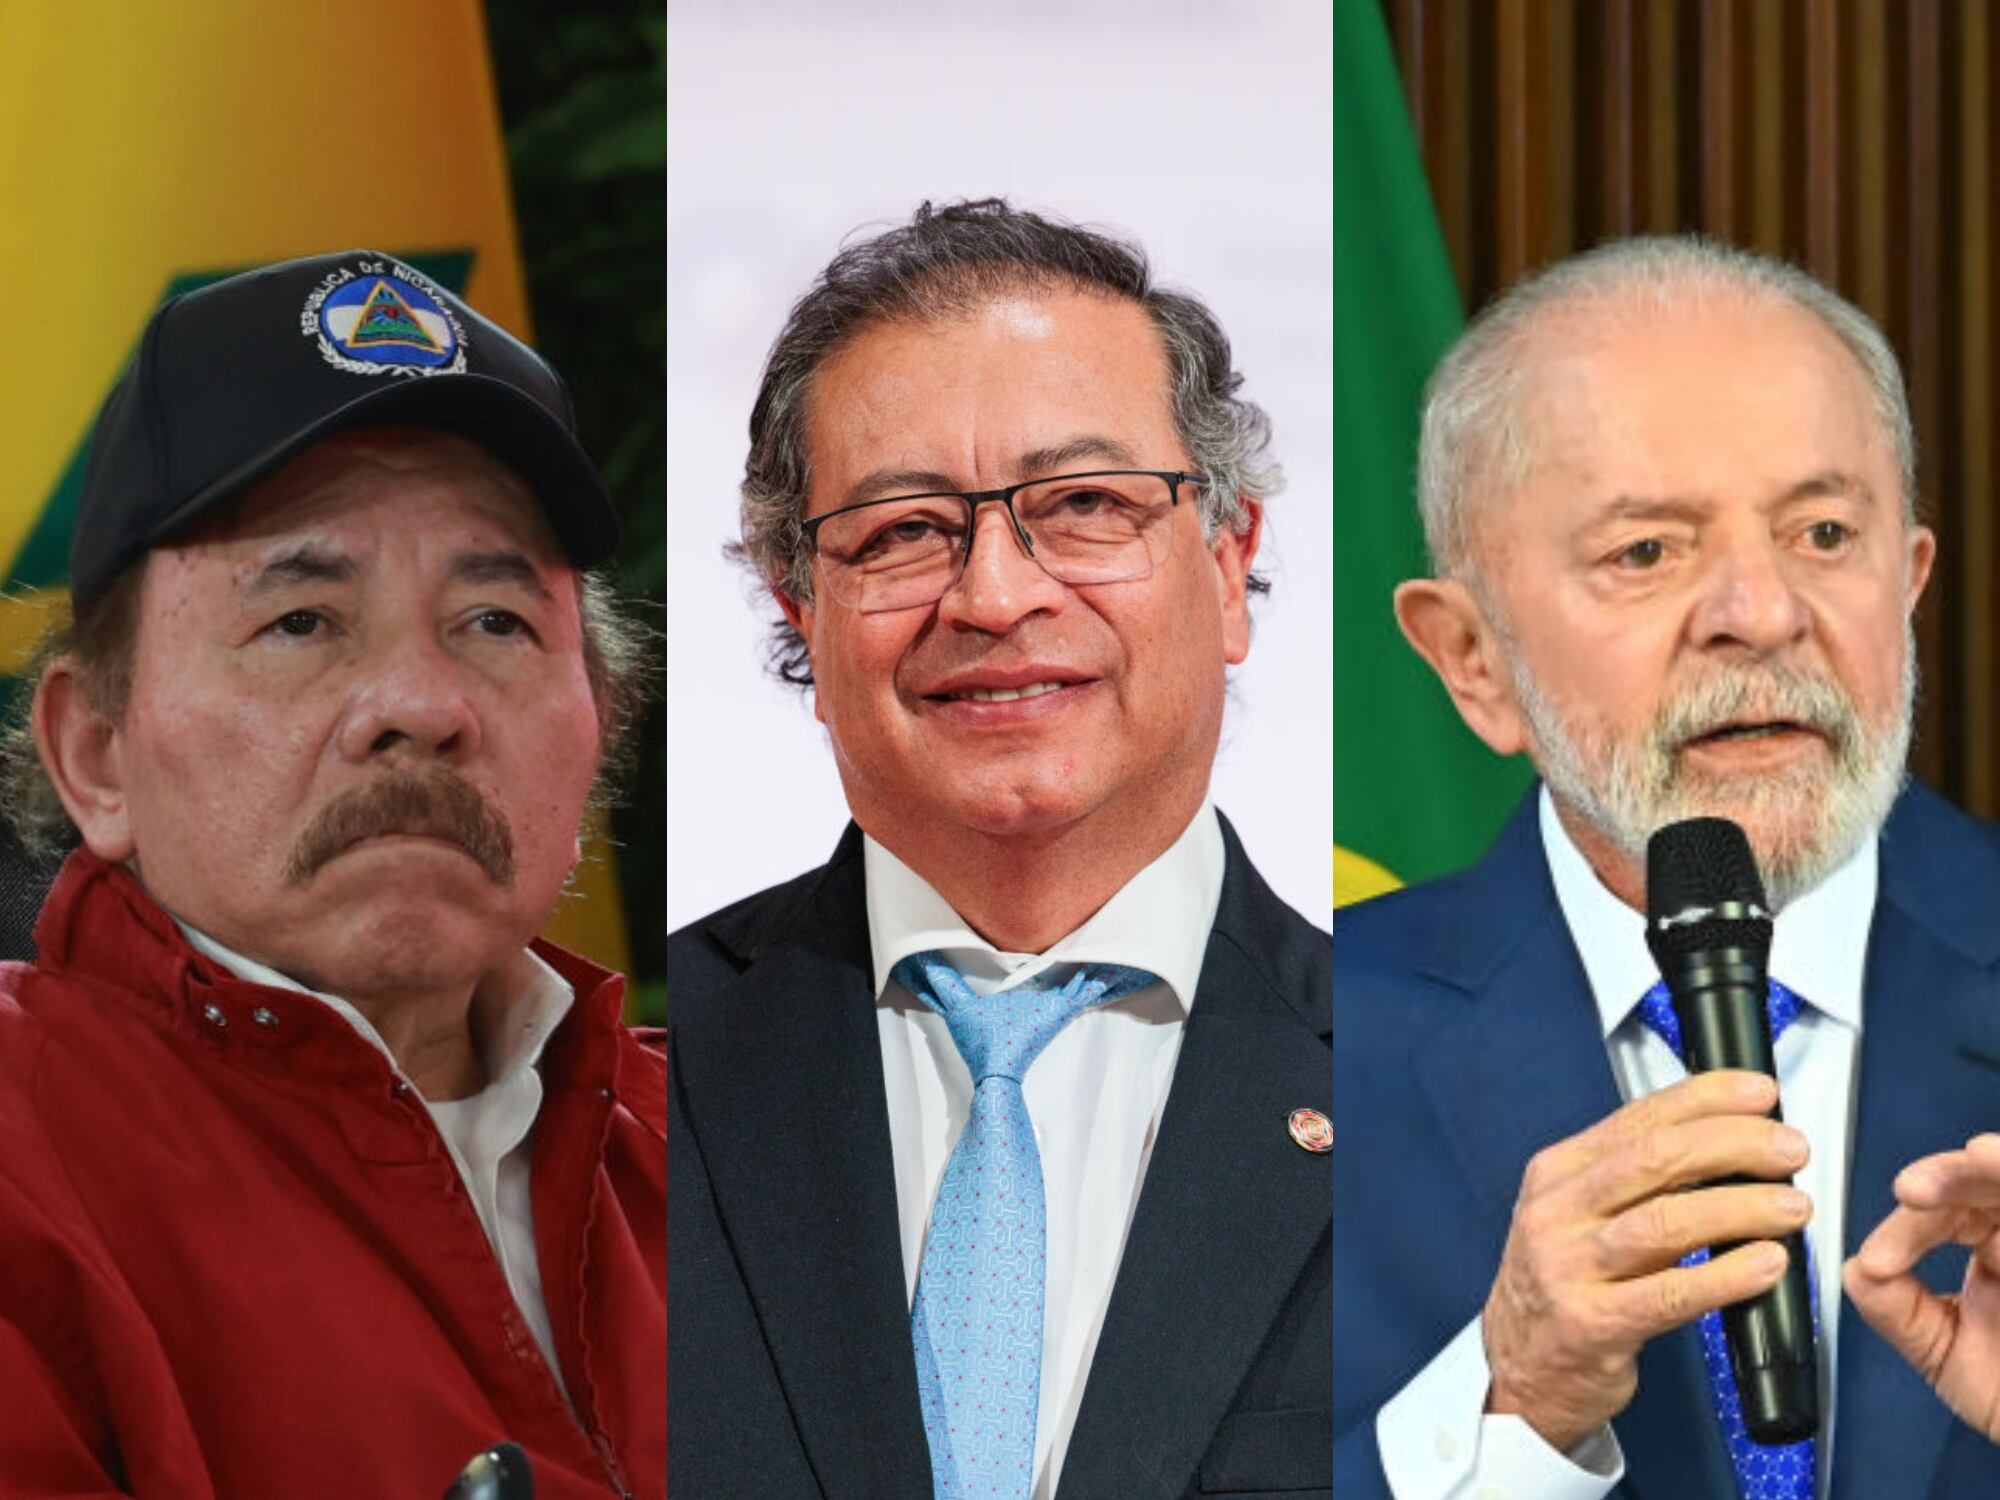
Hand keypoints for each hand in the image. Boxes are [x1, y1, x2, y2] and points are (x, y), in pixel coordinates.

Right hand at [1483, 1070, 1813, 1450]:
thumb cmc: (1564, 1286)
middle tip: (1788, 1149)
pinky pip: (1670, 1293)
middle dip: (1732, 1145)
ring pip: (1664, 1223)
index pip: (1637, 1118)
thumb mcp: (1578, 1217)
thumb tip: (1728, 1145)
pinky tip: (1765, 1264)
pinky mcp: (1592, 1323)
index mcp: (1557, 1174)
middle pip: (1653, 1160)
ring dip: (1740, 1207)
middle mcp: (1556, 1213)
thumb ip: (1637, 1182)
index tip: (1759, 1094)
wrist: (1519, 1368)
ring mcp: (1569, 1267)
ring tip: (1791, 1207)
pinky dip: (1726, 1276)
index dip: (1705, 1099)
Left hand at [1843, 1133, 1999, 1440]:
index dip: (1908, 1229)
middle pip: (1990, 1181)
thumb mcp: (1946, 1355)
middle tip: (1913, 1190)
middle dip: (1952, 1174)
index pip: (1946, 1213)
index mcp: (1994, 1250)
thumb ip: (1898, 1312)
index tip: (1879, 1264)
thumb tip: (1857, 1267)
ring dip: (1998, 1168)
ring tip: (1978, 1155)